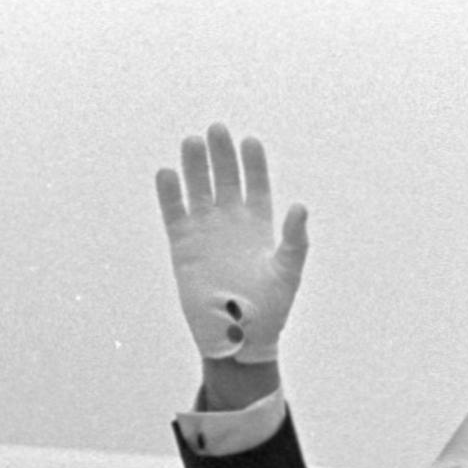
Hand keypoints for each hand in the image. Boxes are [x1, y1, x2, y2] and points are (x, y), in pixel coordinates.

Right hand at [154, 124, 308, 364]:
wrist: (240, 338)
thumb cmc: (271, 309)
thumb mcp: (288, 273)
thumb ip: (294, 241)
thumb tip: (300, 207)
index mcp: (260, 226)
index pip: (256, 185)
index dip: (253, 164)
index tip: (250, 141)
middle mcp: (231, 223)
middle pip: (225, 179)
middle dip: (221, 154)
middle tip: (217, 129)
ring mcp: (206, 231)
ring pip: (198, 189)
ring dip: (194, 166)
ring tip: (192, 142)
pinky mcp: (183, 245)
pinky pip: (174, 213)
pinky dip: (169, 194)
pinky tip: (167, 173)